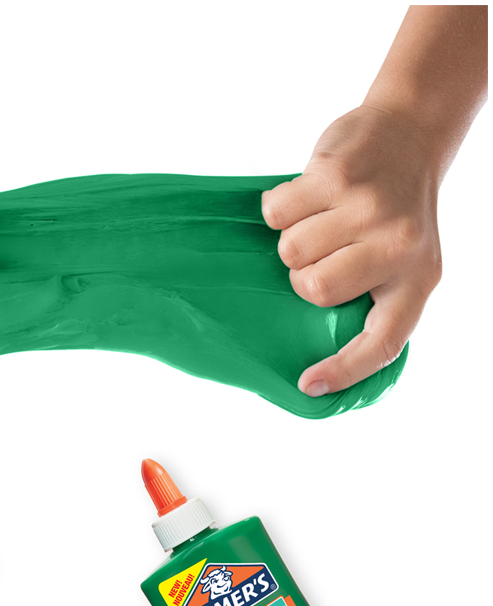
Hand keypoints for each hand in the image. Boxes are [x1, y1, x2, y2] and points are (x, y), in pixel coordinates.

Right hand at [262, 106, 441, 396]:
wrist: (409, 130)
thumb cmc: (393, 205)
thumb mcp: (403, 255)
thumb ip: (369, 290)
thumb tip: (315, 326)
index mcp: (417, 279)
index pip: (382, 342)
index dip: (344, 370)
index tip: (308, 385)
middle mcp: (398, 247)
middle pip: (313, 288)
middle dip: (303, 271)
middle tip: (326, 246)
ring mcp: (368, 209)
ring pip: (291, 250)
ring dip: (292, 234)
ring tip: (321, 215)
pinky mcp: (339, 177)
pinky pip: (277, 212)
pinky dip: (281, 204)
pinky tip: (310, 192)